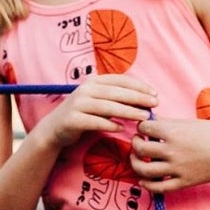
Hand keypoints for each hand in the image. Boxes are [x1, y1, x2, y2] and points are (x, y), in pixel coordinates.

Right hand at [38, 73, 156, 149]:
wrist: (55, 128)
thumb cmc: (83, 114)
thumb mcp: (98, 101)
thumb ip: (116, 97)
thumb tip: (144, 99)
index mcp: (93, 82)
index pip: (120, 80)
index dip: (139, 86)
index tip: (154, 94)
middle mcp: (85, 90)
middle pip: (116, 93)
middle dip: (138, 98)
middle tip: (154, 105)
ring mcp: (78, 104)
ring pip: (108, 107)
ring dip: (128, 112)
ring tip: (144, 117)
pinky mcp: (72, 119)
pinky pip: (95, 122)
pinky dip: (110, 125)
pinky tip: (122, 129)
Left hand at [129, 116, 209, 192]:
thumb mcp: (190, 123)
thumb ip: (167, 123)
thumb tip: (149, 119)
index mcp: (173, 132)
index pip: (144, 127)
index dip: (141, 126)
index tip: (144, 128)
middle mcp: (172, 151)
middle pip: (140, 148)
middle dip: (135, 143)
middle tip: (138, 140)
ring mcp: (177, 168)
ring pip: (143, 169)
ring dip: (135, 162)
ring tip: (137, 158)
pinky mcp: (183, 182)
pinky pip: (158, 187)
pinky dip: (146, 185)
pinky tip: (143, 180)